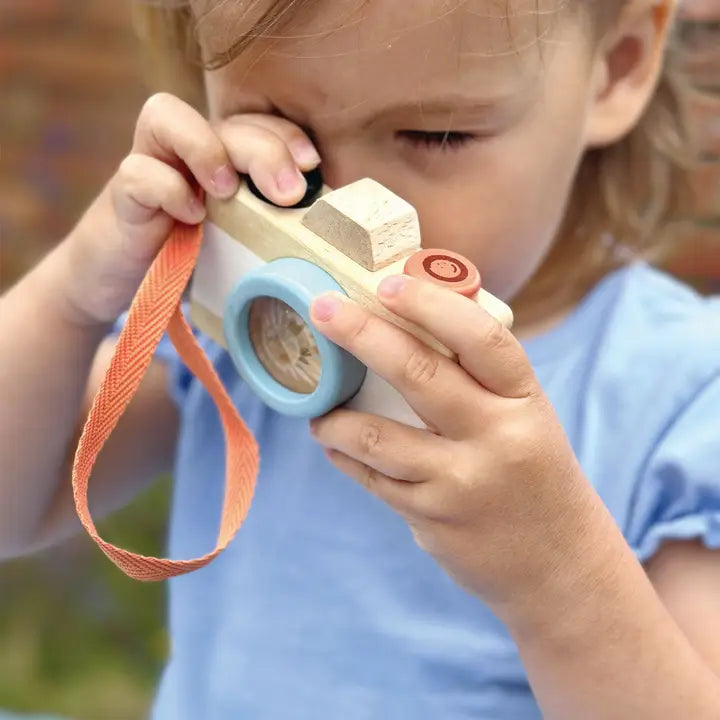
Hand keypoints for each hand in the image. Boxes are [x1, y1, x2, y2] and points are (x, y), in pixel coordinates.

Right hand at [60, 93, 320, 324]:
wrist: (122, 278)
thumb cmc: (190, 256)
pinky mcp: (122, 195)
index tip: (312, 167)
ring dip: (206, 148)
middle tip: (288, 193)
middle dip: (264, 149)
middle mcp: (188, 150)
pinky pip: (137, 172)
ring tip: (227, 190)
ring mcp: (151, 165)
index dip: (287, 136)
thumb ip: (269, 221)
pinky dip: (166, 190)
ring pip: (166, 115)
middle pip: (226, 122)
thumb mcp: (239, 238)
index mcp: (224, 156)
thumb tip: (322, 231)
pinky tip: (191, 218)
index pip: (259, 124)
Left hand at [309, 276, 605, 614]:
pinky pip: (374, 479)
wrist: (559, 562)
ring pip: (377, 437)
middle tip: (321, 310)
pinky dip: (347, 456)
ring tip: (320, 408)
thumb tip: (405, 327)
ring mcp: (460, 483)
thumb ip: (477, 379)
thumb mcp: (524, 417)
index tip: (388, 284)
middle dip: (360, 335)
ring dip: (336, 418)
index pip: (480, 339)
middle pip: (418, 375)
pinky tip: (335, 443)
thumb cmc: (533, 472)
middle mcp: (495, 438)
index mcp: (523, 401)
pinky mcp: (432, 519)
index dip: (431, 305)